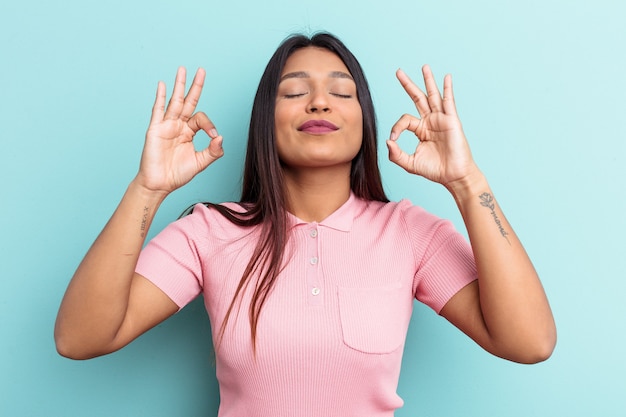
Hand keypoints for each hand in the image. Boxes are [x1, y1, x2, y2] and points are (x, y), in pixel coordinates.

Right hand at [135, 67, 223, 194]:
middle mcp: (178, 126)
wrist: (159, 184)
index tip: (214, 137)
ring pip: (174, 101)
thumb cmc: (177, 174)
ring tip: (183, 69)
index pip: (201, 119)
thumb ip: (213, 151)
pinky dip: (160, 97)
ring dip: (179, 85)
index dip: (210, 125)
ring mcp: (166, 125)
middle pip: (188, 101)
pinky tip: (162, 84)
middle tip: (202, 70)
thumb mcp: (200, 163)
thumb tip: (220, 137)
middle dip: (195, 86)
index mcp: (188, 132)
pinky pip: (158, 110)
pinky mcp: (155, 129)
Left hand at [387, 65, 477, 187]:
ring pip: (433, 96)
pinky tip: (446, 77)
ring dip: (428, 80)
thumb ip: (396, 155)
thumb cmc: (435, 170)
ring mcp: (441, 119)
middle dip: (408, 84)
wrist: (453, 176)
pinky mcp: (451, 121)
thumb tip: (388, 141)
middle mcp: (430, 121)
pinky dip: (447, 89)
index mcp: (420, 129)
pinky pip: (449, 102)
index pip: (404, 120)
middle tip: (398, 71)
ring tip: (424, 67)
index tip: (393, 140)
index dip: (396, 128)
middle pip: (417, 98)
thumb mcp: (410, 164)